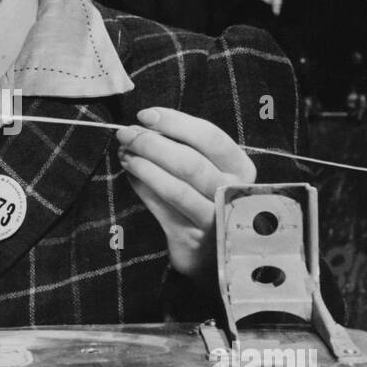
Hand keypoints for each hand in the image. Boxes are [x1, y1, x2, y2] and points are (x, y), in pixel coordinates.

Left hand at [115, 106, 256, 279]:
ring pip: (175, 189)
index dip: (175, 123)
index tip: (145, 115)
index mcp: (241, 169)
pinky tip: (131, 175)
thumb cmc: (206, 196)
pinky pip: (161, 209)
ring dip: (143, 167)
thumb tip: (142, 127)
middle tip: (126, 134)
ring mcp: (212, 219)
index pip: (210, 137)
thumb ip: (182, 146)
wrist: (212, 250)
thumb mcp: (207, 169)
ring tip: (125, 154)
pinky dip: (142, 188)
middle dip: (152, 144)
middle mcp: (233, 194)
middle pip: (190, 163)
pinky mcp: (190, 238)